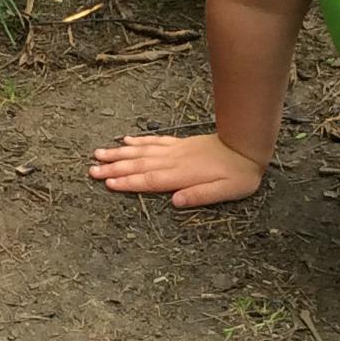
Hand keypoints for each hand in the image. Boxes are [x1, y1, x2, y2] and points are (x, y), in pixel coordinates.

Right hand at [88, 133, 265, 206]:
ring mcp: (175, 150)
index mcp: (182, 175)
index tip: (107, 183)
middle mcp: (174, 161)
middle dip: (113, 168)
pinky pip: (155, 141)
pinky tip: (126, 140)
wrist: (248, 145)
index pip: (149, 180)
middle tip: (91, 170)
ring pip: (142, 151)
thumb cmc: (240, 174)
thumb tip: (176, 201)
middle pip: (138, 165)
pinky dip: (139, 141)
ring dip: (120, 153)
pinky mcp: (180, 144)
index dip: (128, 182)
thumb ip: (200, 195)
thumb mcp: (226, 191)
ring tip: (99, 154)